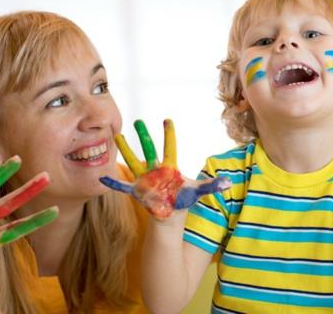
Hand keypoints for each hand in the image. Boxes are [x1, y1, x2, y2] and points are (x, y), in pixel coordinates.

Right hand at [100, 119, 230, 218]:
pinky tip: (103, 177)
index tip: (167, 119)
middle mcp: (155, 169)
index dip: (169, 134)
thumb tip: (229, 182)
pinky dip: (113, 182)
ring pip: (133, 161)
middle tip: (137, 120)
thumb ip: (212, 185)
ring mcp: (144, 178)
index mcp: (170, 167)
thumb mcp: (198, 191)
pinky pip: (123, 186)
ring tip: (117, 136)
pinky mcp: (137, 190)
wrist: (171, 213)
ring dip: (125, 150)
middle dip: (143, 135)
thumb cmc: (184, 198)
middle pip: (149, 149)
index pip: (170, 147)